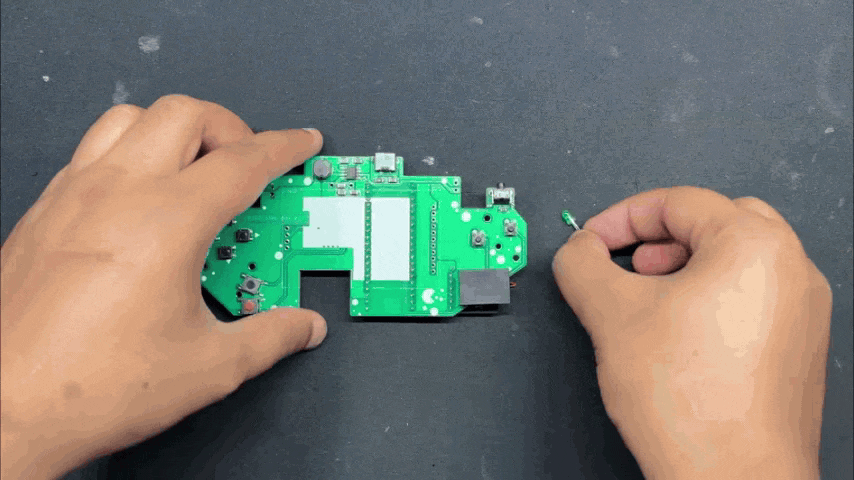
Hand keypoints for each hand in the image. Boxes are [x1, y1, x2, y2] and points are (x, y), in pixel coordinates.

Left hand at [1, 95, 326, 478]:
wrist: (4, 409)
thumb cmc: (85, 386)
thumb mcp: (209, 367)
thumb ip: (270, 337)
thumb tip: (301, 326)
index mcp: (166, 222)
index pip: (243, 161)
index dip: (283, 148)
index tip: (299, 143)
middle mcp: (117, 193)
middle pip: (187, 115)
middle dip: (232, 129)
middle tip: (250, 166)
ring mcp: (74, 195)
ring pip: (133, 118)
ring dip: (176, 131)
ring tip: (197, 167)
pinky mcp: (46, 211)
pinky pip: (95, 149)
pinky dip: (132, 152)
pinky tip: (144, 196)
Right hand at [553, 187, 830, 478]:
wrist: (731, 477)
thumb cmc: (692, 405)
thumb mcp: (610, 314)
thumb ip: (581, 264)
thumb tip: (576, 251)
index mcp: (755, 245)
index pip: (677, 202)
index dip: (620, 218)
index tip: (593, 240)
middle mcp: (790, 269)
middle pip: (713, 222)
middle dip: (659, 239)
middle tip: (627, 266)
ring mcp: (800, 309)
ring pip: (733, 260)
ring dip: (684, 268)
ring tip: (647, 303)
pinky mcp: (795, 345)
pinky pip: (749, 297)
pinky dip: (709, 299)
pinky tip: (676, 335)